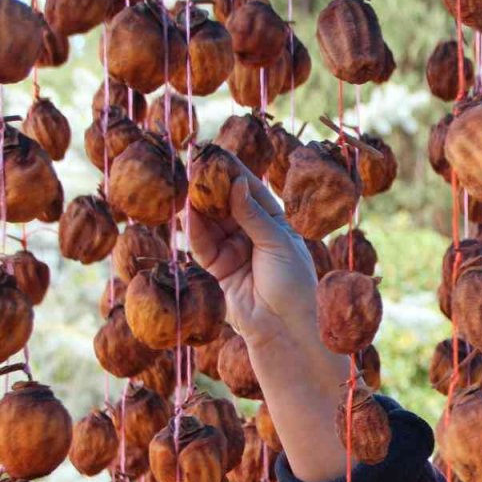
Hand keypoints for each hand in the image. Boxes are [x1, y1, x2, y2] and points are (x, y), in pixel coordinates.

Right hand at [186, 166, 317, 346]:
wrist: (284, 327)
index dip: (234, 173)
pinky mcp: (218, 268)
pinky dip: (195, 229)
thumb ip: (252, 214)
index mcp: (276, 223)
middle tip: (195, 166)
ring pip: (212, 222)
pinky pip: (203, 244)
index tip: (217, 154)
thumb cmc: (293, 283)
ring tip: (188, 186)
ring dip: (200, 205)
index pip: (251, 191)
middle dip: (212, 187)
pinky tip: (188, 212)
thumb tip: (236, 183)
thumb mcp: (277, 243)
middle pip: (228, 204)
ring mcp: (235, 250)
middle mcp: (254, 234)